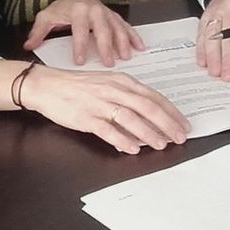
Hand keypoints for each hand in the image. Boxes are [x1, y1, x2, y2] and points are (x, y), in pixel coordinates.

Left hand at [20, 0, 142, 65]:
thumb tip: (28, 47)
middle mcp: (95, 10)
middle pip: (102, 29)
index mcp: (77, 10)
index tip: (80, 61)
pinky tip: (140, 47)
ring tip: (126, 57)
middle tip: (109, 63)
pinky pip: (126, 25)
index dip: (79, 46)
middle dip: (106, 46)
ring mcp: (107, 13)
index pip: (79, 30)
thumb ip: (38, 32)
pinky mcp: (114, 16)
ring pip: (117, 27)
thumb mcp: (46, 17)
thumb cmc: (62, 8)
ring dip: (123, 42)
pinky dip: (134, 36)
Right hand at [20, 66, 190, 153]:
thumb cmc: (78, 86)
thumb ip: (127, 98)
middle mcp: (113, 90)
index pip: (153, 96)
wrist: (47, 85)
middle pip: (147, 107)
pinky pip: (108, 130)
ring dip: (149, 132)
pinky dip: (122, 139)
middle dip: (167, 123)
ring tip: (161, 144)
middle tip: (180, 137)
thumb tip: (148, 117)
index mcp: (121, 81)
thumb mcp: (107, 84)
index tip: (183, 124)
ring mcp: (99, 103)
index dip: (171, 111)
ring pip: (130, 118)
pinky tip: (133, 148)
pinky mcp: (86, 117)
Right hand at [195, 0, 229, 80]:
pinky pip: (201, 34)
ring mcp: (216, 12)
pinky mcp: (205, 16)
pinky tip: (204, 62)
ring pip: (212, 35)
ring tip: (215, 72)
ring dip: (213, 56)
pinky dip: (201, 50)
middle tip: (229, 76)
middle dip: (228, 57)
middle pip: (228, 34)